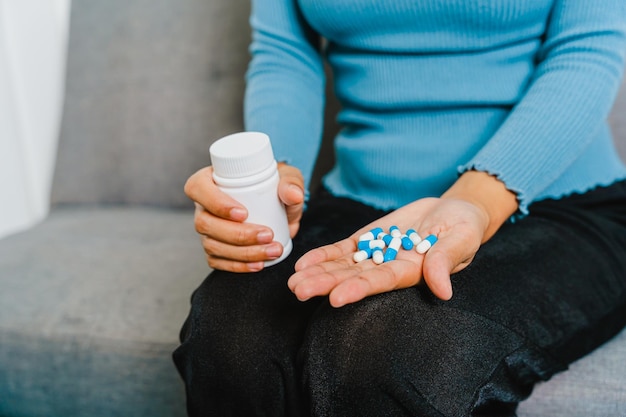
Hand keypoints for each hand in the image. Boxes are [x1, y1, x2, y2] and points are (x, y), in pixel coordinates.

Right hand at [184, 162, 304, 271]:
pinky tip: (258, 264)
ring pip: (212, 245)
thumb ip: (291, 182)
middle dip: (237, 234)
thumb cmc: (276, 186)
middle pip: (205, 223)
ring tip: (272, 250)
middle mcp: (203, 206)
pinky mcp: (215, 249)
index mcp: (210, 180)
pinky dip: (239, 265)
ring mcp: (207, 230)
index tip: (243, 213)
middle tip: (268, 235)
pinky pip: (218, 262)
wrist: (281, 209)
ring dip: (243, 252)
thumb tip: (293, 195)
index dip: (216, 203)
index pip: (198, 188)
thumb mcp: (287, 178)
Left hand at [287, 171, 517, 305]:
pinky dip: (323, 255)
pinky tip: (303, 263)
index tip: (336, 298)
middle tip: (298, 291)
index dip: (358, 289)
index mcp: (411, 272)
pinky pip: (342, 249)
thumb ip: (446, 260)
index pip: (381, 283)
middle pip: (353, 277)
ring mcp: (376, 253)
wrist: (453, 210)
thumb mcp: (462, 239)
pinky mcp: (368, 238)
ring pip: (342, 266)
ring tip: (293, 282)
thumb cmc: (463, 227)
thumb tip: (442, 290)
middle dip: (325, 284)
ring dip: (317, 273)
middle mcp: (388, 267)